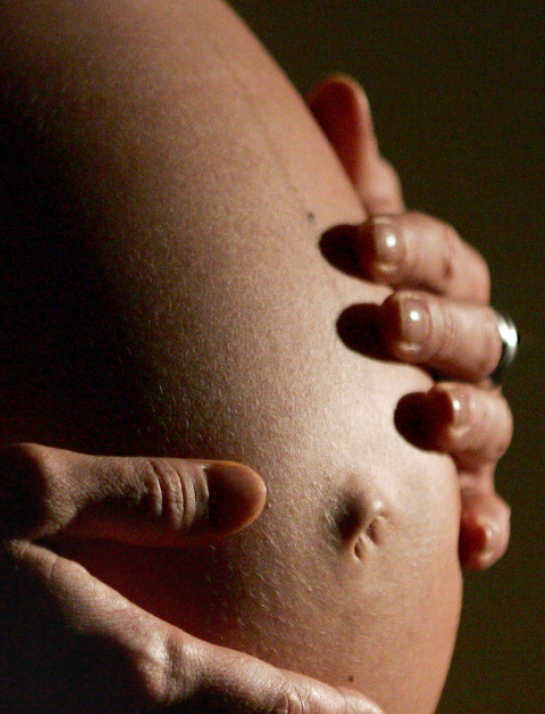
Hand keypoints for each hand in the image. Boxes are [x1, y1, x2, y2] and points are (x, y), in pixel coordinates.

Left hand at [310, 74, 512, 569]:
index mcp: (433, 289)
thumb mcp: (330, 255)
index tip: (357, 242)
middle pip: (468, 335)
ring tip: (426, 420)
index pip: (437, 257)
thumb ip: (343, 182)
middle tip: (385, 324)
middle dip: (432, 327)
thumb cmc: (326, 314)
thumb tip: (339, 92)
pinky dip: (481, 524)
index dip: (405, 247)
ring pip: (486, 421)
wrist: (308, 417)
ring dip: (464, 420)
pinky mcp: (455, 496)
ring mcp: (463, 427)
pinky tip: (465, 541)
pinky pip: (481, 512)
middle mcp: (458, 356)